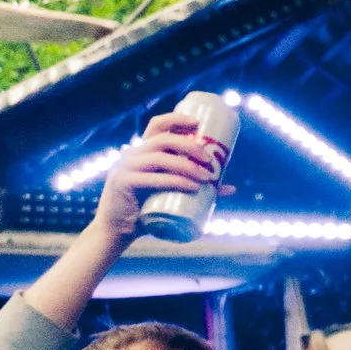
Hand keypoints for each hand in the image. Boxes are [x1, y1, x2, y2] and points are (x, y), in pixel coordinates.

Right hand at [94, 110, 227, 243]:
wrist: (118, 230)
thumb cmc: (147, 209)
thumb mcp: (171, 193)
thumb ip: (198, 187)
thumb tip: (231, 188)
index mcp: (142, 151)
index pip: (157, 126)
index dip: (176, 119)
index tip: (198, 124)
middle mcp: (132, 155)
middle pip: (163, 140)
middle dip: (190, 146)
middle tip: (210, 161)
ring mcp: (125, 168)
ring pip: (159, 158)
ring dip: (187, 166)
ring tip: (207, 177)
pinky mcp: (123, 184)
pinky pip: (152, 179)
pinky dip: (175, 182)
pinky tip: (192, 187)